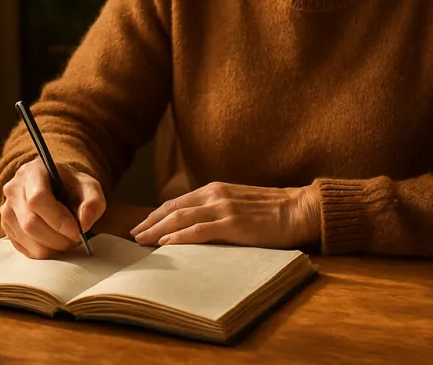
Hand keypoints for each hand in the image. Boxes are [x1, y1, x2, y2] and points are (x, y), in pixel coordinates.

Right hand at [0, 158, 105, 258]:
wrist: (53, 186)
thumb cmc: (70, 186)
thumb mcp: (89, 186)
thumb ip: (93, 202)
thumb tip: (84, 224)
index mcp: (33, 172)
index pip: (38, 198)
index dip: (57, 219)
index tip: (76, 231)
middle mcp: (14, 189)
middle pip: (30, 222)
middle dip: (56, 238)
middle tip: (75, 240)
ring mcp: (6, 209)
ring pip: (26, 238)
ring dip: (51, 247)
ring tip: (67, 241)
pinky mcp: (6, 227)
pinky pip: (23, 248)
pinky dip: (42, 251)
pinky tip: (54, 243)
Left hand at [130, 182, 320, 248]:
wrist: (299, 209)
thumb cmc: (272, 210)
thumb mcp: (238, 203)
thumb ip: (217, 210)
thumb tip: (196, 225)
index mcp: (215, 189)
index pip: (177, 202)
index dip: (156, 214)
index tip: (141, 226)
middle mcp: (215, 194)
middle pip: (173, 209)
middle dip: (150, 222)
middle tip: (133, 236)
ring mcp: (223, 208)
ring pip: (181, 218)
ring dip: (157, 230)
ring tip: (141, 241)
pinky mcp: (233, 224)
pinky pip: (199, 231)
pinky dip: (179, 237)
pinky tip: (166, 244)